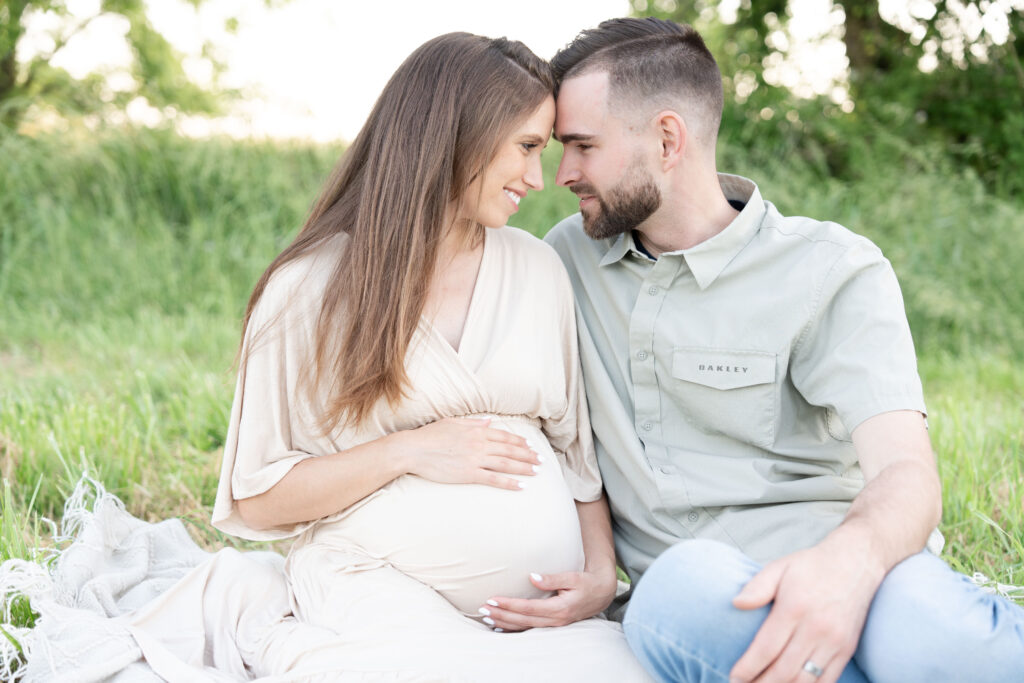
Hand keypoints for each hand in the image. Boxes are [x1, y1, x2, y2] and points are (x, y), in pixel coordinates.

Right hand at [395, 417, 540, 489]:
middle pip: (510, 449)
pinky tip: (521, 486)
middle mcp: (479, 444)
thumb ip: (473, 423)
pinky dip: (509, 483)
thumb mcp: (452, 422)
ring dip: (524, 467)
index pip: (504, 436)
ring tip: (536, 471)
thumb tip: (488, 421)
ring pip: (506, 463)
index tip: (530, 446)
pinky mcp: (469, 474)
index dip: (519, 441)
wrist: (414, 450)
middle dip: (528, 455)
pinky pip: (494, 479)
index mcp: (476, 431)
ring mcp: (475, 459)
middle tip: (541, 460)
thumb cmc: (430, 436)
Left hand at [478, 568, 617, 631]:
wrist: (601, 594)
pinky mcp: (552, 625)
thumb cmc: (586, 583)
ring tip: (487, 618)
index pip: (528, 608)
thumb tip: (532, 577)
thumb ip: (552, 578)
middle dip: (501, 615)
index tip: (493, 599)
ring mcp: (554, 625)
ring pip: (525, 627)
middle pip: (522, 620)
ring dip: (505, 623)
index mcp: (559, 608)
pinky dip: (514, 629)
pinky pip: (530, 629)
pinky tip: (501, 627)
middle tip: (483, 609)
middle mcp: (555, 620)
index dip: (509, 605)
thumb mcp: (572, 577)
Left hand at [729, 539, 883, 682]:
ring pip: (805, 681)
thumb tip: (736, 604)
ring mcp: (834, 642)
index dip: (748, 668)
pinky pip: (827, 681)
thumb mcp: (779, 567)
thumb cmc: (811, 566)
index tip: (734, 677)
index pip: (766, 649)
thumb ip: (757, 587)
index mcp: (794, 608)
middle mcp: (816, 628)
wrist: (856, 562)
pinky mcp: (847, 650)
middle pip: (784, 670)